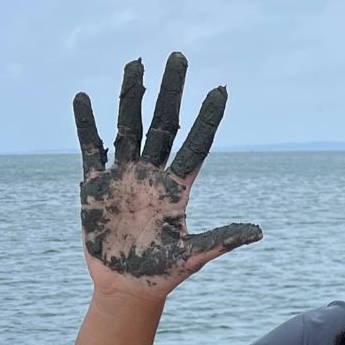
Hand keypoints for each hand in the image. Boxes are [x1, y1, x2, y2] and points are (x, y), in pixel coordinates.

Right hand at [74, 53, 262, 297]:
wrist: (125, 287)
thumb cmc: (163, 274)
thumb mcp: (194, 256)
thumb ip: (223, 239)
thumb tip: (260, 231)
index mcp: (178, 187)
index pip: (196, 143)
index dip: (208, 117)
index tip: (221, 89)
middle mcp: (152, 173)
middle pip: (163, 123)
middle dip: (170, 91)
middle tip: (179, 57)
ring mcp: (123, 175)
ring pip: (129, 126)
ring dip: (131, 96)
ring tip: (136, 65)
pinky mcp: (95, 184)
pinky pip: (91, 148)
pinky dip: (86, 124)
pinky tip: (84, 98)